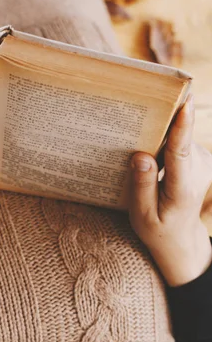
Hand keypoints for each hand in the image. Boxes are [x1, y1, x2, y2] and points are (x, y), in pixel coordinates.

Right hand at [129, 95, 211, 286]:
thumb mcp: (143, 216)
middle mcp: (198, 173)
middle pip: (178, 140)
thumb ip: (142, 186)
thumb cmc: (157, 229)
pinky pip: (179, 141)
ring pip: (178, 139)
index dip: (182, 127)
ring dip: (160, 134)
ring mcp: (203, 164)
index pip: (181, 154)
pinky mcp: (200, 159)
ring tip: (140, 138)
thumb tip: (140, 155)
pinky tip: (151, 150)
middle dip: (162, 122)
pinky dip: (165, 141)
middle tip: (143, 104)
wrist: (180, 238)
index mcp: (182, 190)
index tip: (185, 103)